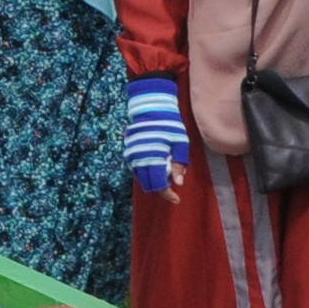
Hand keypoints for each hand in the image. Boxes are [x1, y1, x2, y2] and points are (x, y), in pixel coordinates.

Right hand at [123, 76, 190, 195]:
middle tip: (172, 182)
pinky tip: (156, 164)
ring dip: (153, 180)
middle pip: (149, 184)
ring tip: (165, 169)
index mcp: (154, 157)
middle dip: (161, 188)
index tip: (176, 199)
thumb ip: (178, 164)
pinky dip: (146, 172)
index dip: (168, 194)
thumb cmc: (169, 125)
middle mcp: (140, 159)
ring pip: (141, 178)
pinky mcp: (128, 152)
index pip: (159, 184)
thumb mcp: (180, 143)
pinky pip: (137, 169)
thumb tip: (178, 183)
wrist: (151, 108)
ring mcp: (132, 156)